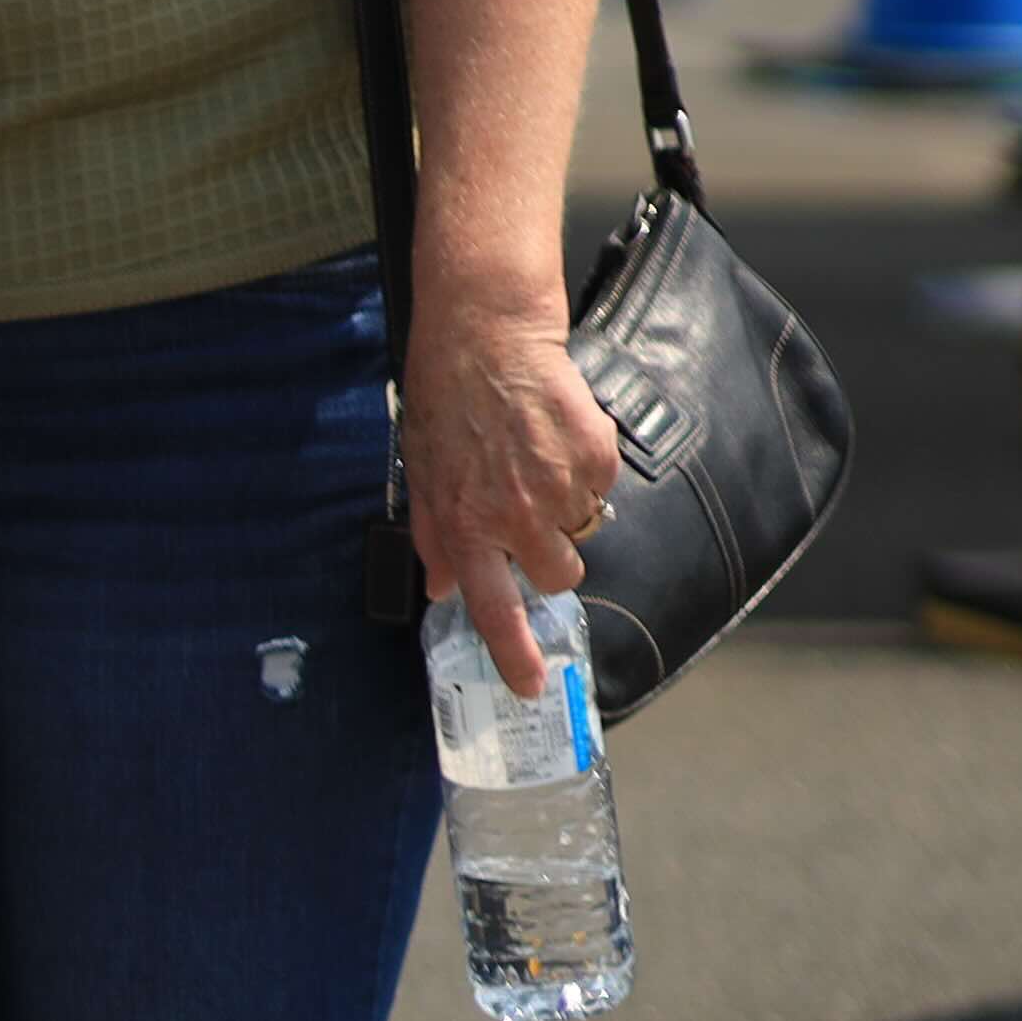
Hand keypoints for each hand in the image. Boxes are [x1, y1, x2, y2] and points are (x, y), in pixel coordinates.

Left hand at [406, 283, 622, 699]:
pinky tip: (552, 435)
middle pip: (557, 575)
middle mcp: (515, 516)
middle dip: (546, 553)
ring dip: (564, 507)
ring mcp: (560, 489)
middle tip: (525, 510)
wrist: (486, 335)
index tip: (530, 685)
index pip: (495, 610)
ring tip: (532, 458)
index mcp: (467, 526)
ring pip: (581, 531)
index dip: (515, 654)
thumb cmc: (445, 399)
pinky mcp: (595, 458)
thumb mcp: (421, 471)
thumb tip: (439, 587)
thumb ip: (433, 535)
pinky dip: (582, 470)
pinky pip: (600, 489)